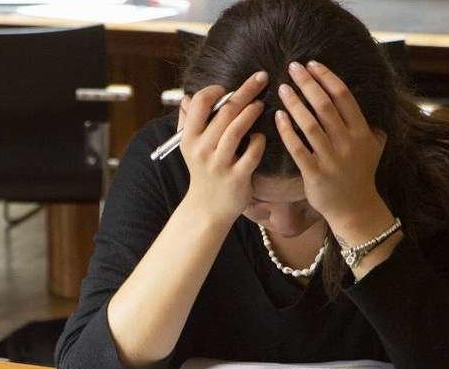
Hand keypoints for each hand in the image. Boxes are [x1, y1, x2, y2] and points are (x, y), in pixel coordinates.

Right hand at [179, 72, 268, 223]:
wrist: (207, 209)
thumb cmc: (203, 172)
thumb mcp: (190, 148)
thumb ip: (188, 122)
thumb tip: (187, 98)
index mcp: (189, 138)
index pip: (200, 103)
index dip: (216, 90)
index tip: (229, 87)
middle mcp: (202, 149)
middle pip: (225, 112)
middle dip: (245, 91)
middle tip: (261, 78)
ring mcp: (219, 164)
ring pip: (236, 130)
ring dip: (251, 112)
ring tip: (261, 104)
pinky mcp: (237, 178)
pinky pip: (251, 154)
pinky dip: (258, 142)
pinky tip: (261, 137)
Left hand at [274, 60, 387, 231]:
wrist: (355, 209)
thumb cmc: (361, 175)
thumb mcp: (374, 148)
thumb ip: (371, 126)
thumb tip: (367, 103)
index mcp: (361, 132)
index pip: (343, 97)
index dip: (326, 77)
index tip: (312, 64)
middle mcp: (347, 143)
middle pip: (324, 105)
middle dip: (307, 83)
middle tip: (292, 68)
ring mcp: (331, 159)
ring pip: (309, 124)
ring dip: (295, 103)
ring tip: (282, 88)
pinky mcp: (315, 174)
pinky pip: (298, 148)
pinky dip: (287, 131)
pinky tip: (279, 116)